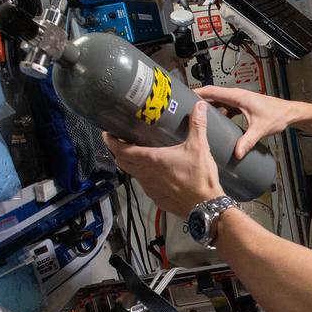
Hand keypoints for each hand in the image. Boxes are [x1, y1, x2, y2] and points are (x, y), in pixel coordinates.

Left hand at [102, 101, 223, 215]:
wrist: (204, 206)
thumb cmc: (198, 176)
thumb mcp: (199, 148)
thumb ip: (197, 126)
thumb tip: (199, 106)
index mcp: (151, 160)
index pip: (121, 150)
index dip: (111, 142)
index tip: (107, 134)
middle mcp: (145, 174)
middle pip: (122, 162)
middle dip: (118, 151)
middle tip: (120, 141)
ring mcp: (149, 187)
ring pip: (132, 173)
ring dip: (130, 163)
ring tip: (137, 153)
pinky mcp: (156, 197)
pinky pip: (143, 184)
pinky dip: (142, 175)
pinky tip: (154, 172)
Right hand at [194, 85, 295, 158]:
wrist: (289, 113)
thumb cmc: (277, 115)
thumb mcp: (260, 129)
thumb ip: (247, 141)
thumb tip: (236, 154)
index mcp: (238, 96)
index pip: (212, 91)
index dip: (197, 93)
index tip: (183, 98)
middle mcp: (237, 96)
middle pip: (213, 96)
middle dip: (199, 101)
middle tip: (184, 111)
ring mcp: (239, 100)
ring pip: (219, 102)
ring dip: (208, 108)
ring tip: (195, 117)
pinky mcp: (242, 106)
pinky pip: (225, 107)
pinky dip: (218, 113)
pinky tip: (214, 124)